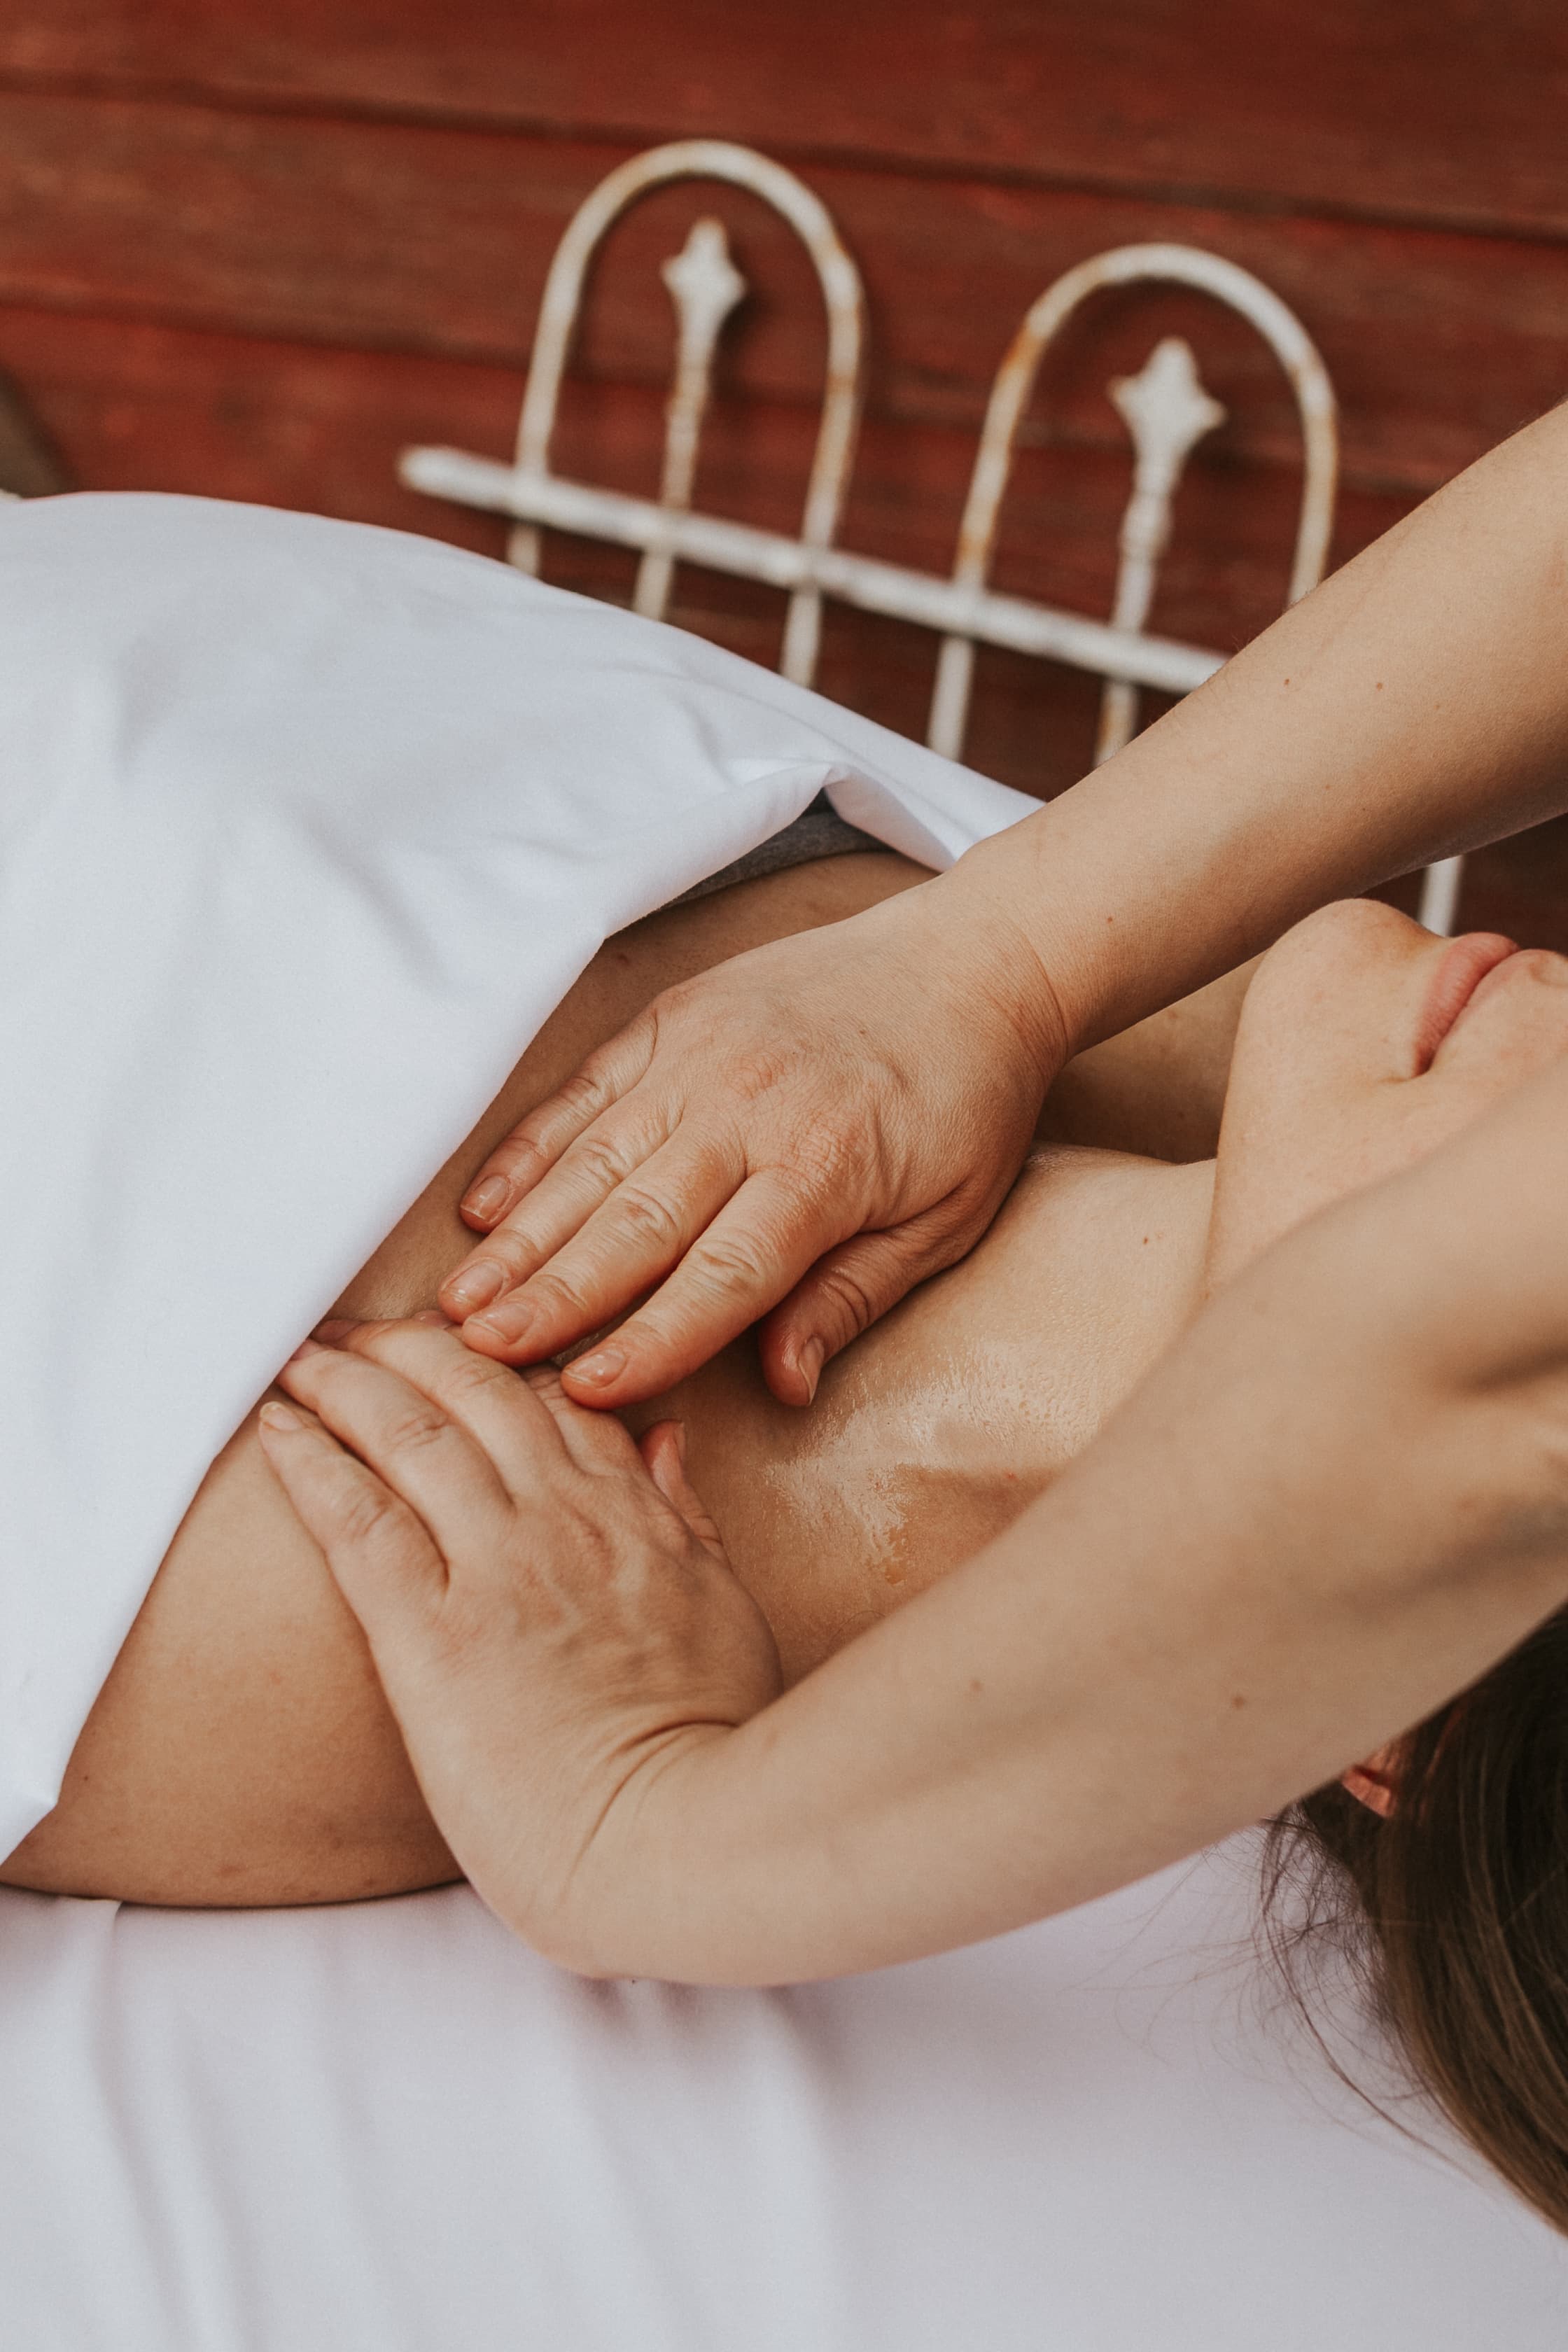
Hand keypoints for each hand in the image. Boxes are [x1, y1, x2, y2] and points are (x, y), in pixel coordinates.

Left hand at [257, 1317, 781, 1966]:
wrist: (683, 1845)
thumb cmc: (715, 1747)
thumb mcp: (729, 1609)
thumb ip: (688, 1516)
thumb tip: (664, 1436)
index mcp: (637, 1516)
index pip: (559, 1396)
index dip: (499, 1355)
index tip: (456, 1339)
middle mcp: (566, 1519)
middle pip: (476, 1389)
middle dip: (408, 1344)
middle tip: (355, 1331)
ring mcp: (500, 1569)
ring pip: (411, 1431)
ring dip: (346, 1379)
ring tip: (299, 1355)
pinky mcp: (435, 1635)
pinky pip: (359, 1519)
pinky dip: (312, 1459)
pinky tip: (277, 1426)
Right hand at [439, 870, 1065, 1408]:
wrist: (973, 958)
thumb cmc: (967, 1100)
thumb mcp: (946, 1218)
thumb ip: (852, 1298)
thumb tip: (786, 1386)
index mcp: (824, 1168)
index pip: (722, 1275)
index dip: (650, 1338)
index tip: (585, 1393)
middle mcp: (749, 1108)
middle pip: (635, 1220)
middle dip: (553, 1295)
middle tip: (478, 1356)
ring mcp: (700, 1055)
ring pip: (592, 1160)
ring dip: (522, 1235)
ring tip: (461, 1300)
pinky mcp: (672, 1018)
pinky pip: (584, 1090)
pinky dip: (529, 1148)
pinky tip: (483, 1206)